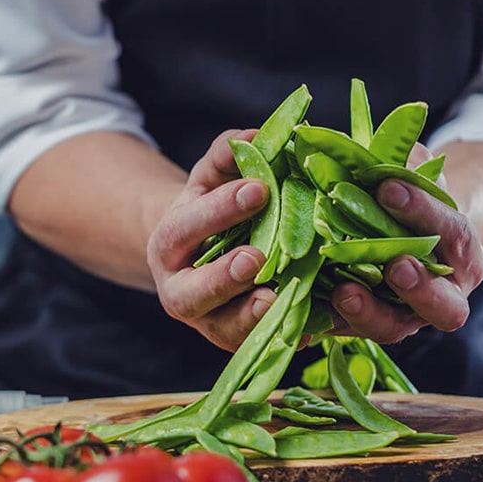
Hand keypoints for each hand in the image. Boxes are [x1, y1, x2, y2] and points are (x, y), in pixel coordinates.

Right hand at [146, 129, 277, 350]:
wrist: (203, 255)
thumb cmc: (212, 208)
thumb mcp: (213, 177)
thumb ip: (228, 154)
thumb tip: (253, 134)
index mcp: (169, 244)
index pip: (186, 227)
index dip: (219, 210)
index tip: (259, 189)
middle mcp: (180, 292)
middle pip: (192, 294)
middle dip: (222, 278)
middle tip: (256, 258)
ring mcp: (208, 323)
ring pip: (224, 330)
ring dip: (252, 318)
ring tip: (282, 299)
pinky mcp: (238, 343)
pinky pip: (259, 347)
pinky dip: (285, 337)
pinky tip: (313, 327)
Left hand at [329, 147, 482, 343]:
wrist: (403, 237)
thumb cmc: (410, 202)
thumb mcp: (415, 176)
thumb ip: (406, 164)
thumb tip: (376, 151)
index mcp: (462, 253)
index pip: (453, 233)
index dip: (423, 211)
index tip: (388, 188)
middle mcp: (445, 296)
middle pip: (445, 306)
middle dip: (421, 287)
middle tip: (396, 265)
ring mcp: (406, 319)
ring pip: (395, 327)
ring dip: (370, 312)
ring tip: (343, 292)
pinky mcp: (366, 327)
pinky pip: (348, 332)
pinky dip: (328, 320)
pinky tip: (304, 304)